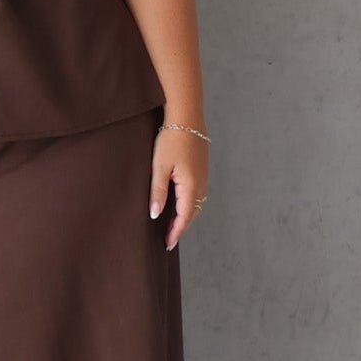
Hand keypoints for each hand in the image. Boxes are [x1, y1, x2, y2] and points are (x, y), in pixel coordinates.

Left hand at [149, 127, 209, 250]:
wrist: (186, 116)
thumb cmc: (171, 139)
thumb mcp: (159, 166)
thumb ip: (157, 192)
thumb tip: (155, 215)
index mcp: (191, 186)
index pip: (184, 217)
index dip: (176, 232)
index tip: (167, 244)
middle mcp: (201, 184)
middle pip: (192, 213)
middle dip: (181, 227)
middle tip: (168, 239)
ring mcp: (204, 176)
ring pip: (196, 204)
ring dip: (186, 216)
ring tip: (173, 225)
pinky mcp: (202, 169)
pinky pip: (197, 193)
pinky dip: (189, 204)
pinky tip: (179, 204)